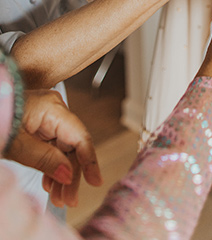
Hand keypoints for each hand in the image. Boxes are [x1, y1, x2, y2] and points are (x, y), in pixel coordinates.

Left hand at [4, 89, 101, 206]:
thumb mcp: (18, 146)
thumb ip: (46, 160)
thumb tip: (69, 175)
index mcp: (53, 108)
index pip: (79, 137)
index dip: (89, 161)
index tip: (95, 181)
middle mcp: (54, 110)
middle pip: (71, 146)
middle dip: (71, 175)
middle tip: (69, 199)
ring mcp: (47, 118)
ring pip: (62, 149)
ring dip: (61, 175)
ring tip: (58, 198)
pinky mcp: (39, 126)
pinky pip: (52, 147)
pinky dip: (51, 166)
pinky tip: (49, 184)